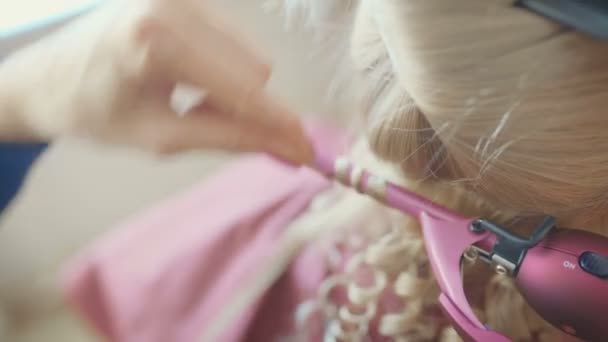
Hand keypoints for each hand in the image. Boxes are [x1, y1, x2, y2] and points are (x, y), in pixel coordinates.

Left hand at [0, 0, 312, 163]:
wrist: (47, 77)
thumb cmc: (95, 114)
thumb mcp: (161, 138)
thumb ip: (230, 139)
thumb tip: (289, 146)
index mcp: (157, 42)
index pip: (243, 89)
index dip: (280, 123)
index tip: (308, 150)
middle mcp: (174, 3)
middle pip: (255, 67)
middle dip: (249, 107)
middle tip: (214, 127)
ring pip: (249, 51)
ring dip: (237, 87)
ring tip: (191, 99)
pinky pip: (233, 37)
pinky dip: (225, 66)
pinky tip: (189, 76)